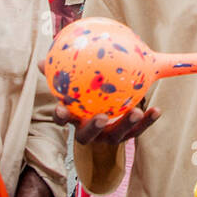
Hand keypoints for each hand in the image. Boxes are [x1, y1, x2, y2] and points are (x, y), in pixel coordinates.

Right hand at [42, 55, 161, 142]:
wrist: (104, 116)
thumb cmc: (84, 94)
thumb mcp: (74, 84)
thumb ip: (61, 72)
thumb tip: (40, 60)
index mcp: (74, 118)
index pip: (62, 120)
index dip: (60, 117)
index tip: (61, 110)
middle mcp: (89, 131)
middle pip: (87, 135)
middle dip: (93, 128)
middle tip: (101, 117)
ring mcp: (108, 136)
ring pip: (116, 136)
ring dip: (126, 125)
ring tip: (135, 111)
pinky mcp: (126, 136)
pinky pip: (137, 130)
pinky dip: (147, 121)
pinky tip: (157, 109)